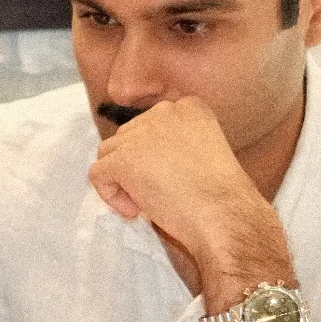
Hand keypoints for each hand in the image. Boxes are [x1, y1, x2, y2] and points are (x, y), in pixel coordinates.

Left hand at [86, 97, 275, 273]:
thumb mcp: (201, 152)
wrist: (224, 214)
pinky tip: (136, 211)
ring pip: (108, 154)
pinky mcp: (123, 159)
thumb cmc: (219, 196)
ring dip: (121, 182)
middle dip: (134, 168)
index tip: (170, 179)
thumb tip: (139, 158)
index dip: (151, 155)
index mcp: (188, 107)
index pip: (149, 125)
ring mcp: (141, 134)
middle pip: (126, 137)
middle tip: (158, 194)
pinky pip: (97, 174)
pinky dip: (110, 196)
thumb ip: (170, 144)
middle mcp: (164, 111)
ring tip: (147, 204)